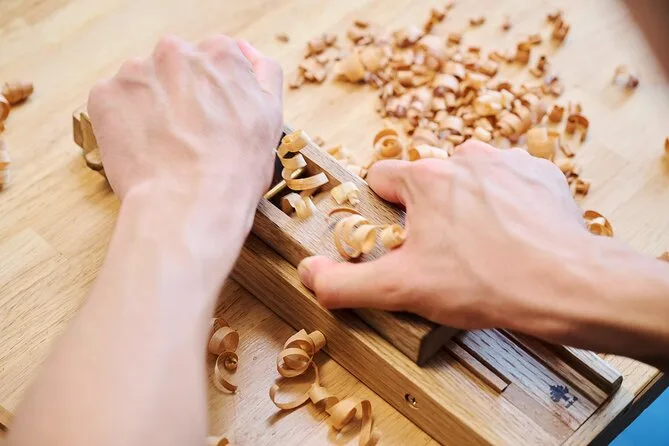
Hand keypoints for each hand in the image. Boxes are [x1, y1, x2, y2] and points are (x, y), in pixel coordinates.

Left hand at [88, 35, 282, 209]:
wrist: (190, 205)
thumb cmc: (235, 170)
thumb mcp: (271, 118)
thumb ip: (264, 73)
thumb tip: (246, 50)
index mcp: (220, 53)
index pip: (214, 60)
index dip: (213, 93)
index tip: (213, 119)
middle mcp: (177, 51)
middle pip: (176, 66)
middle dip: (179, 94)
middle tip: (189, 136)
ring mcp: (137, 71)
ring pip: (143, 83)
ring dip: (150, 106)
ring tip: (165, 147)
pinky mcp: (106, 94)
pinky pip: (114, 102)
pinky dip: (123, 122)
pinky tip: (143, 149)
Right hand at [298, 141, 591, 331]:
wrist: (568, 285)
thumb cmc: (483, 282)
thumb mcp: (402, 290)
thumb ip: (344, 283)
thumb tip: (308, 272)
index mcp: (424, 178)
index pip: (382, 177)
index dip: (383, 209)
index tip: (399, 238)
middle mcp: (463, 157)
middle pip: (427, 179)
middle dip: (428, 211)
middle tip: (444, 252)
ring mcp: (507, 162)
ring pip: (468, 178)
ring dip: (467, 204)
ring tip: (481, 246)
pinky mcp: (541, 173)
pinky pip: (508, 182)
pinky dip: (505, 203)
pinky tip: (514, 236)